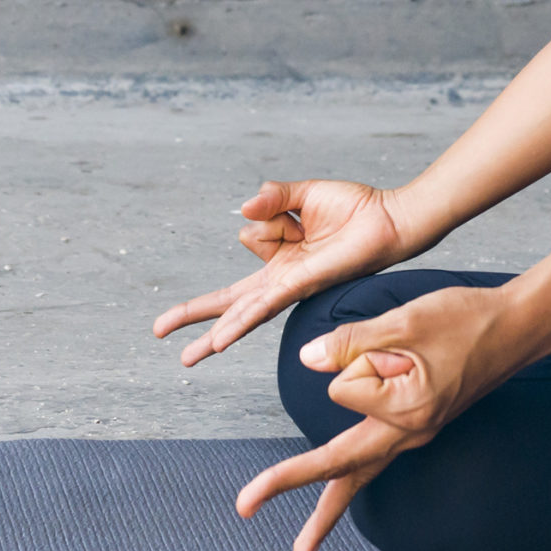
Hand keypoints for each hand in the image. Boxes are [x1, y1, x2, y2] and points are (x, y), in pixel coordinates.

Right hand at [152, 178, 410, 367]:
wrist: (390, 219)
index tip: (295, 209)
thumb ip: (272, 196)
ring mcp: (290, 284)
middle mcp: (282, 277)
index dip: (269, 214)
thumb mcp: (303, 193)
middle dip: (193, 316)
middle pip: (229, 301)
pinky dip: (239, 324)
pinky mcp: (301, 285)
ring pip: (240, 312)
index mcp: (282, 255)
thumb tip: (242, 210)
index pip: (250, 238)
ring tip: (187, 357)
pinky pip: (262, 307)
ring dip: (211, 333)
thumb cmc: (355, 209)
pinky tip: (220, 341)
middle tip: (160, 332)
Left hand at [234, 284, 525, 550]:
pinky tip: (338, 505)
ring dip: (327, 511)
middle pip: (341, 469)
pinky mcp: (415, 426)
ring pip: (359, 476)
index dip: (356, 357)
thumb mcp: (404, 321)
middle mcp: (410, 434)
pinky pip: (375, 462)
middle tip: (242, 505)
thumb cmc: (464, 319)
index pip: (344, 389)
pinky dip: (351, 477)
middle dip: (288, 483)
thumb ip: (352, 342)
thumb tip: (308, 362)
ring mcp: (413, 434)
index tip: (389, 342)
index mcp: (408, 412)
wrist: (516, 328)